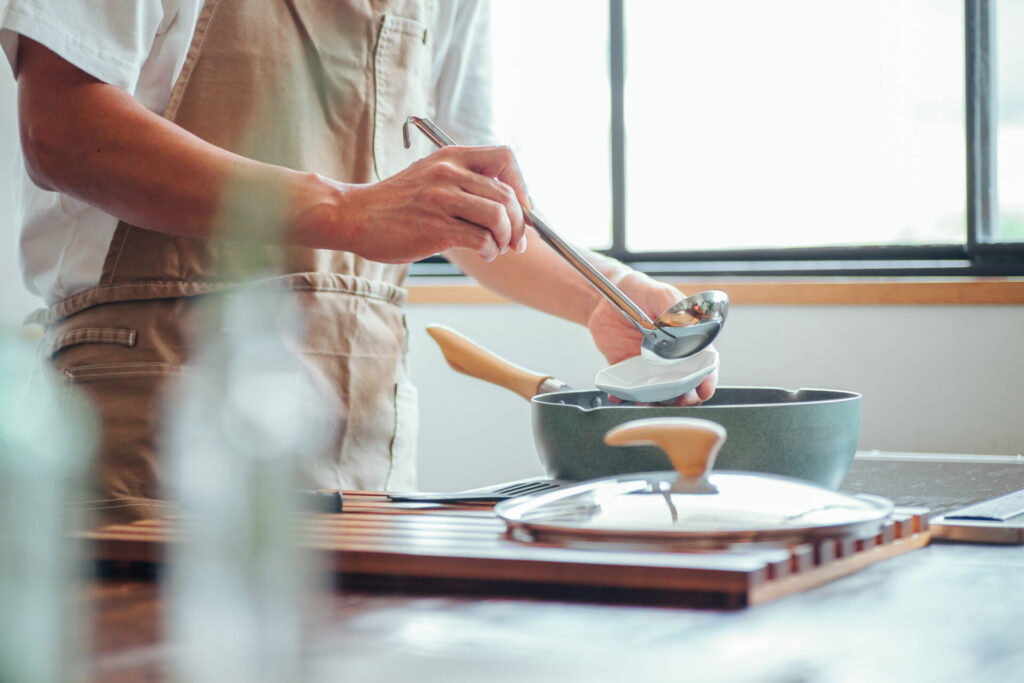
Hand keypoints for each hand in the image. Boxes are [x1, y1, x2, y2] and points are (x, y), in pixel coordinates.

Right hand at [328, 146, 529, 263]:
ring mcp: (442, 200)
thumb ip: (463, 183)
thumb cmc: (394, 204)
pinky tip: (483, 254)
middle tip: (516, 242)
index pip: (506, 158)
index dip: (522, 185)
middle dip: (519, 223)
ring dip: (506, 239)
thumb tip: (507, 206)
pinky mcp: (436, 228)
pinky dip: (490, 250)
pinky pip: (482, 239)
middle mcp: (449, 173)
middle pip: (507, 194)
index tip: (521, 208)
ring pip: (499, 216)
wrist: (354, 216)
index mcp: (451, 157)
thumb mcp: (430, 177)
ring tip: (497, 248)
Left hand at [586, 269, 717, 405]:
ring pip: (660, 392)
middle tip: (678, 399)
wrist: (604, 298)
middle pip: (685, 384)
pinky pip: (631, 389)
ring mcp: (650, 366)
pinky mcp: (629, 371)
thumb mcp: (659, 293)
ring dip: (657, 401)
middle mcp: (671, 357)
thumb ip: (673, 307)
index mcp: (685, 338)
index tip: (705, 388)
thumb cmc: (637, 291)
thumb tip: (686, 323)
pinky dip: (627, 397)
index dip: (707, 378)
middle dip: (685, 397)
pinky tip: (621, 396)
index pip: (702, 362)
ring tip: (649, 401)